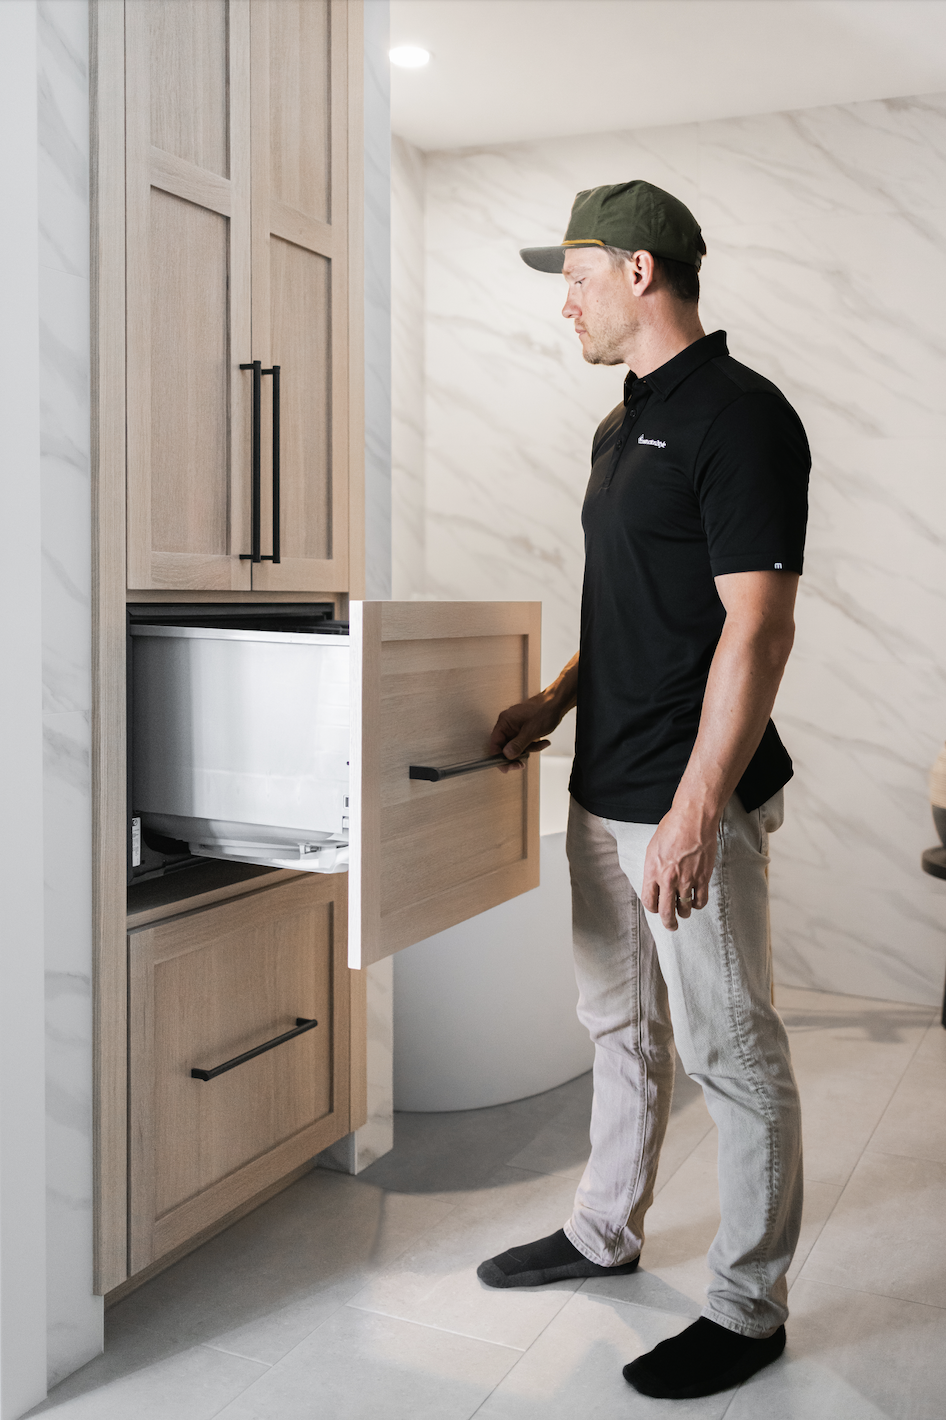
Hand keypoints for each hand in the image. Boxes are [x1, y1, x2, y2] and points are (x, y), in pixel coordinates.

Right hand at [487, 695, 555, 772]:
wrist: (557, 703)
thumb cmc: (544, 710)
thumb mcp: (531, 731)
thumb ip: (517, 744)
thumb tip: (506, 755)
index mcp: (505, 721)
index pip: (495, 743)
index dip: (499, 757)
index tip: (506, 767)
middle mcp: (508, 724)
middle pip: (505, 747)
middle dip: (516, 755)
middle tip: (521, 764)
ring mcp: (516, 727)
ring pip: (516, 746)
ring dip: (529, 749)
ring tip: (540, 745)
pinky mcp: (524, 729)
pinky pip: (524, 742)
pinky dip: (534, 745)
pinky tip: (544, 742)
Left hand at [642, 805, 718, 930]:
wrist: (693, 819)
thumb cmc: (671, 828)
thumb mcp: (653, 848)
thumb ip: (653, 869)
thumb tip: (655, 884)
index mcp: (653, 871)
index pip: (649, 902)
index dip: (653, 909)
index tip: (656, 909)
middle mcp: (668, 879)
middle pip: (666, 912)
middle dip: (668, 923)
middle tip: (671, 926)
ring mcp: (686, 879)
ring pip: (684, 909)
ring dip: (684, 913)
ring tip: (684, 911)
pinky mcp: (703, 877)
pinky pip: (700, 901)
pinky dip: (698, 904)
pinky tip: (696, 901)